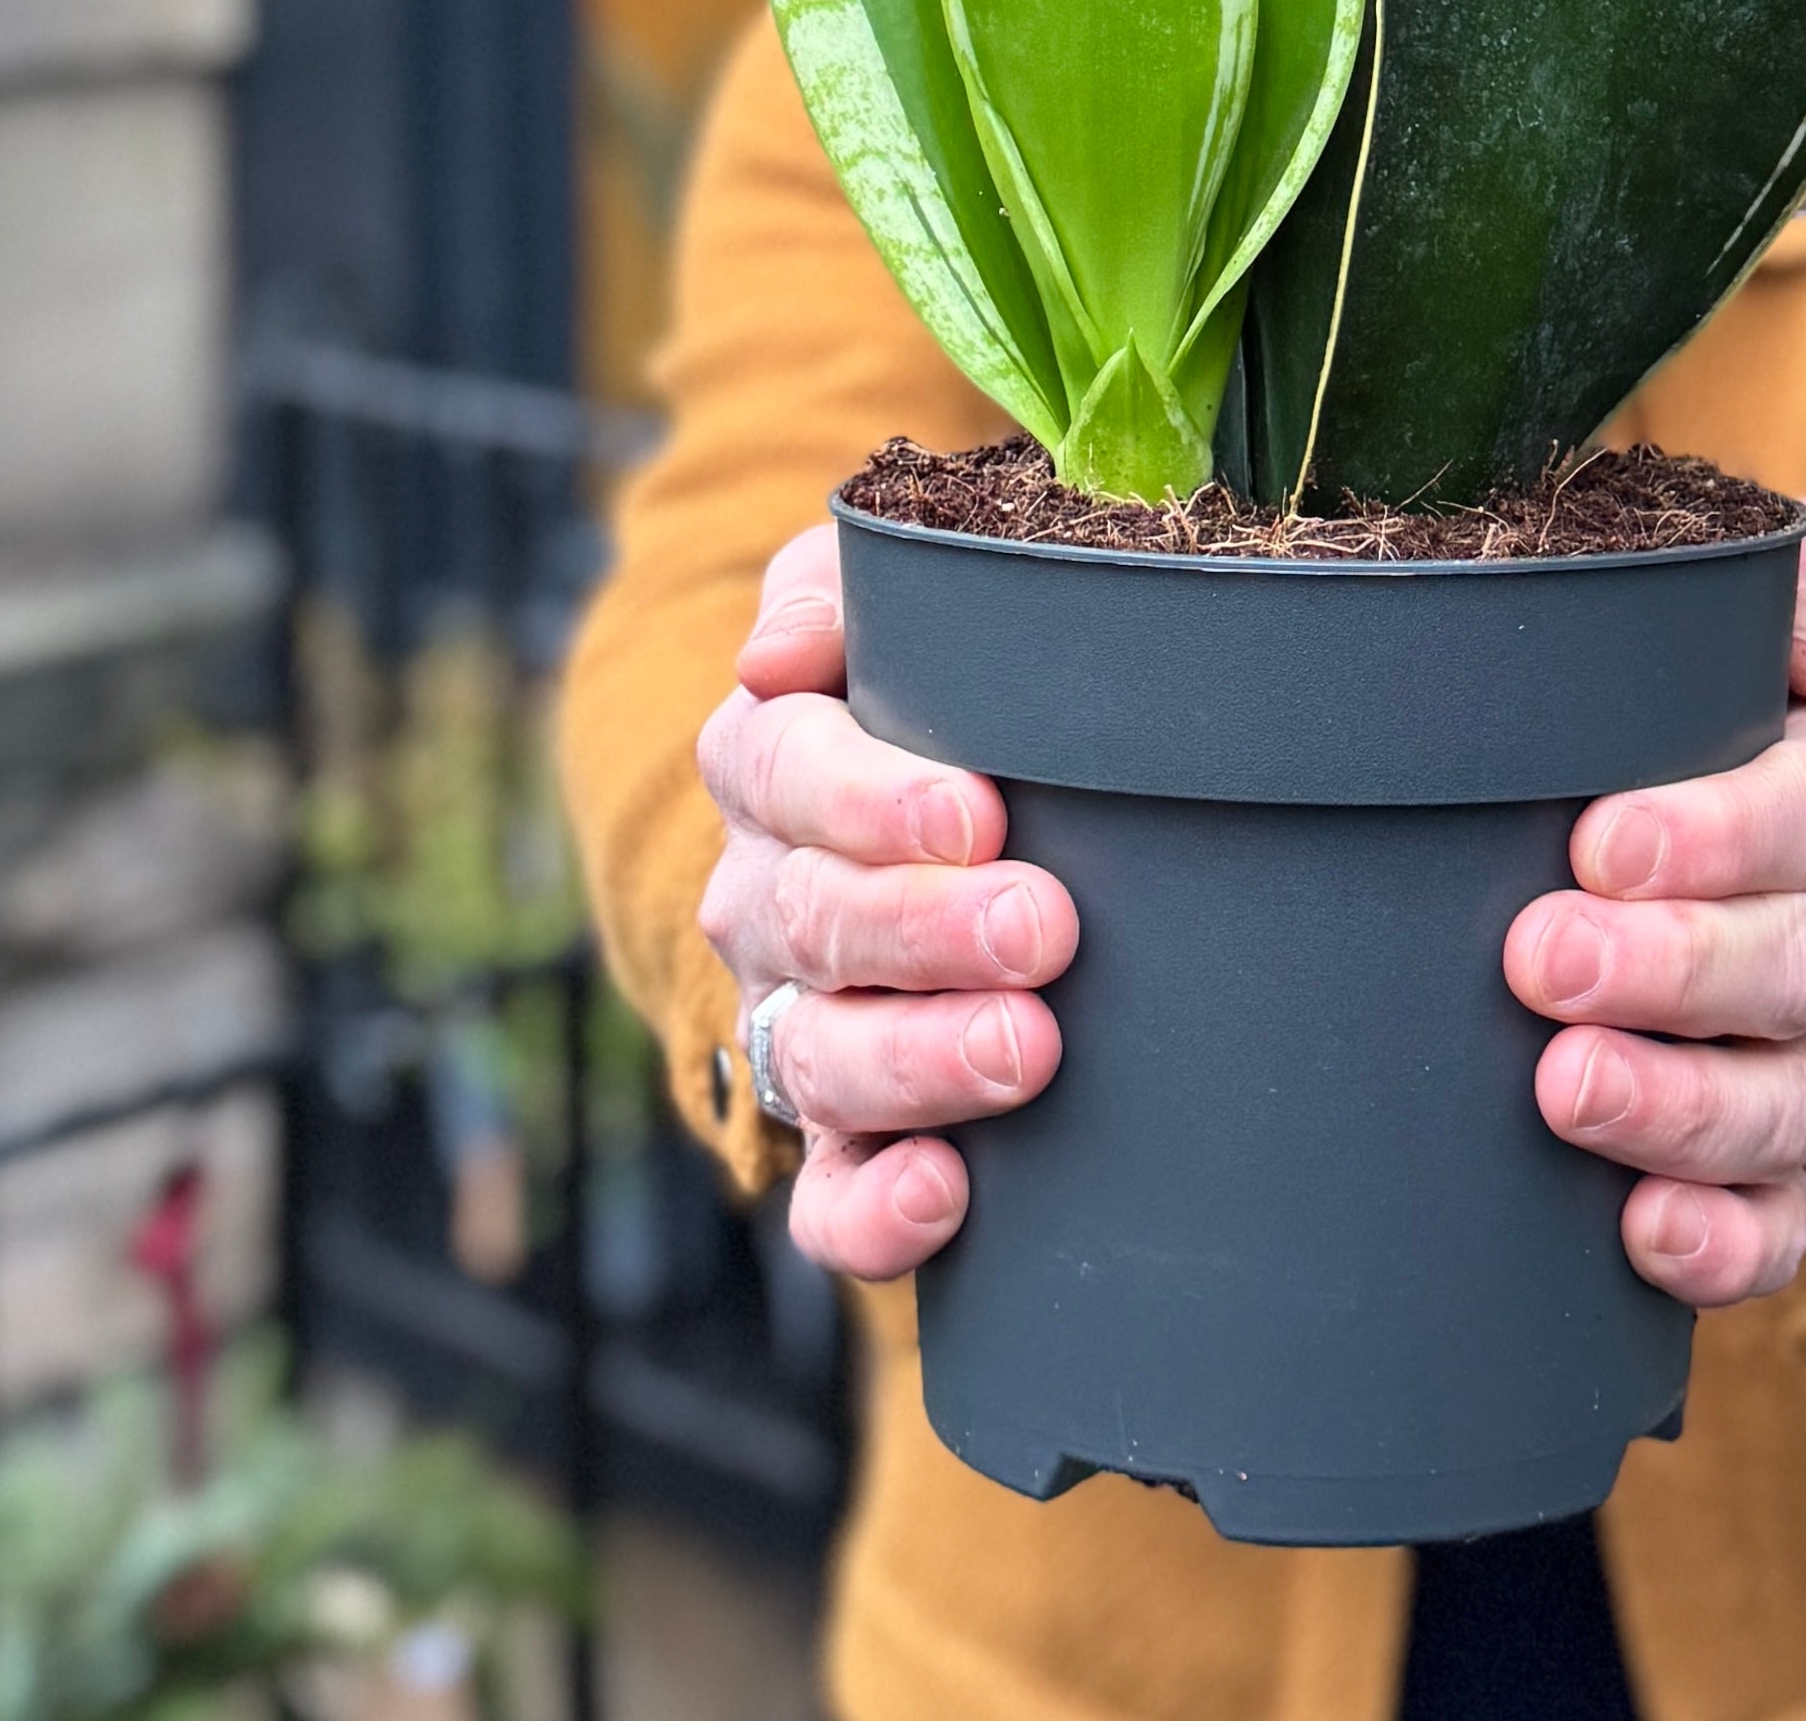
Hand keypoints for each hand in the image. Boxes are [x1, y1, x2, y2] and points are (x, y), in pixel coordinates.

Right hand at [696, 526, 1075, 1280]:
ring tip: (1024, 1050)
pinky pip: (827, 1194)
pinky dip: (872, 1210)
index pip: (785, 772)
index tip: (976, 813)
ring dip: (919, 1062)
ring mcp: (794, 1020)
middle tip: (1043, 926)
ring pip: (819, 1058)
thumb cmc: (932, 679)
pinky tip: (944, 1195)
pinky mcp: (841, 1131)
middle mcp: (762, 898)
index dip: (871, 800)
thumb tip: (776, 655)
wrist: (937, 803)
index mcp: (766, 761)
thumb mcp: (886, 603)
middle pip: (814, 921)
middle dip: (927, 930)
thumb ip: (835, 596)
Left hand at [1503, 506, 1805, 1307]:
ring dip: (1682, 1107)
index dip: (1724, 831)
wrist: (1666, 842)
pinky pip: (1784, 1225)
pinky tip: (1645, 1233)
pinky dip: (1725, 1242)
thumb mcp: (1723, 608)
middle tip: (1540, 957)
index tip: (1600, 842)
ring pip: (1795, 1103)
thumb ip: (1790, 577)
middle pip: (1804, 960)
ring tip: (1566, 1090)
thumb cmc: (1662, 709)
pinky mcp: (1782, 1169)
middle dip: (1674, 968)